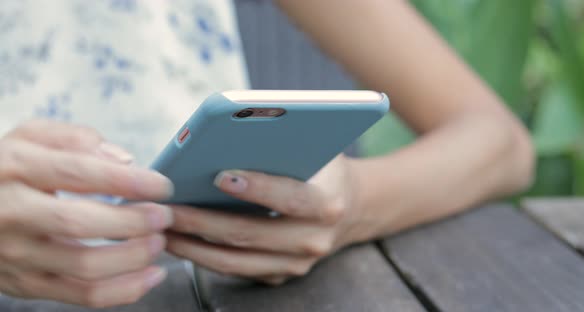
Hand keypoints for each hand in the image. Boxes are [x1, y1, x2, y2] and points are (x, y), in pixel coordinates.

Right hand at [0, 120, 173, 307]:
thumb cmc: (9, 169)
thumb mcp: (31, 137)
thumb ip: (76, 139)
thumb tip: (125, 161)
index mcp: (15, 168)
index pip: (77, 173)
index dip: (126, 181)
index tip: (162, 186)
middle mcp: (11, 213)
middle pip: (79, 222)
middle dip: (132, 221)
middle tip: (164, 215)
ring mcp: (16, 253)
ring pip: (83, 266)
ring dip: (133, 257)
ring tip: (159, 242)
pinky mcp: (25, 284)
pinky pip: (80, 295)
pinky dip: (124, 290)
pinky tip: (151, 276)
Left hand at [167, 155, 365, 284]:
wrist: (349, 209)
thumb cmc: (323, 170)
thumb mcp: (316, 149)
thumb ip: (285, 142)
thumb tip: (232, 131)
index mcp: (326, 204)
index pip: (290, 198)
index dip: (257, 188)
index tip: (219, 175)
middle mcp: (313, 241)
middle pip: (250, 234)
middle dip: (202, 222)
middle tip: (167, 208)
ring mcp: (295, 265)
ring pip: (235, 261)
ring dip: (193, 246)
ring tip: (161, 226)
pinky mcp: (279, 276)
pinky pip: (235, 270)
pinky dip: (203, 256)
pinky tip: (179, 240)